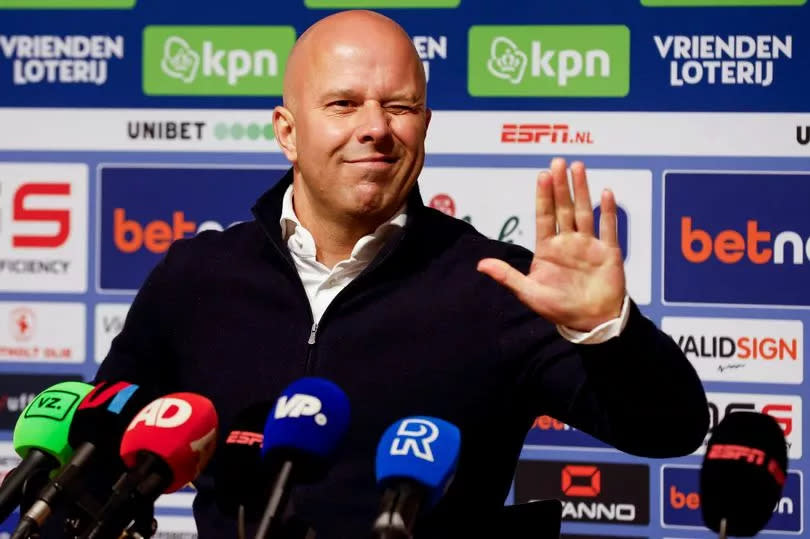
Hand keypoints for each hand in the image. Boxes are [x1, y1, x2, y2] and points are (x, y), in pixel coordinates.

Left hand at [477, 158, 625, 331]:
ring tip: (578, 167)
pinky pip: (608, 228)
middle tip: (558, 162)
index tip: (542, 176)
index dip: (543, 196)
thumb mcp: (529, 294)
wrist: (591, 323)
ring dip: (581, 190)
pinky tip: (606, 193)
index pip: (544, 216)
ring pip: (584, 211)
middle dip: (560, 185)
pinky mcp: (608, 252)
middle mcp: (568, 242)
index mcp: (548, 249)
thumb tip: (480, 265)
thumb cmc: (559, 309)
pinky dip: (607, 211)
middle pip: (563, 208)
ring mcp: (588, 245)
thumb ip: (507, 276)